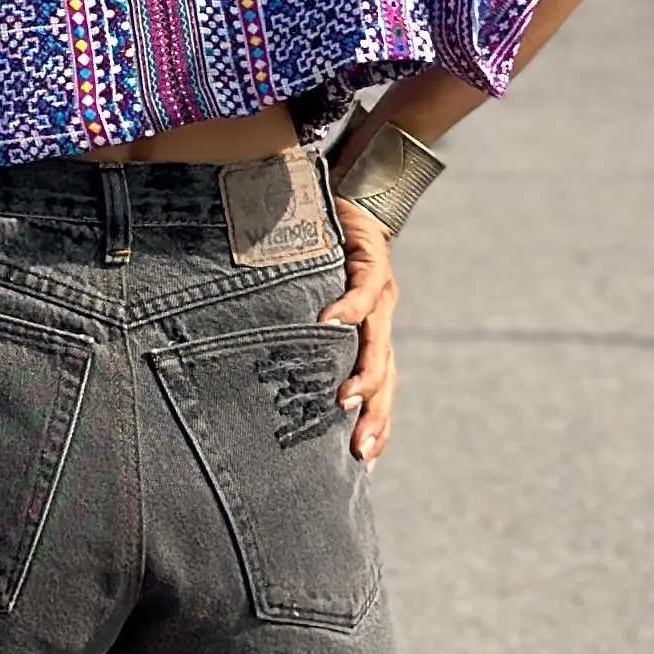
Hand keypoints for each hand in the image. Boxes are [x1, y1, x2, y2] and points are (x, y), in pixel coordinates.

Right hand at [322, 199, 400, 463]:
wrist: (354, 193)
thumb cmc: (327, 253)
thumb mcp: (317, 301)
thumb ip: (308, 338)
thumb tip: (269, 373)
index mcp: (372, 333)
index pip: (380, 386)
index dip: (377, 421)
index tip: (366, 460)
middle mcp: (381, 319)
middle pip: (384, 375)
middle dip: (373, 413)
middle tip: (360, 449)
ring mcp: (381, 292)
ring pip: (378, 342)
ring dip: (363, 372)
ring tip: (346, 399)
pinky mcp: (372, 259)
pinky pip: (362, 290)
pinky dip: (347, 308)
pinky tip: (329, 323)